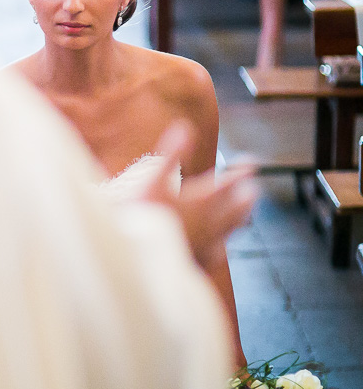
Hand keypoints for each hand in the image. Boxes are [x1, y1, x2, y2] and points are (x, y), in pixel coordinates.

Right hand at [137, 123, 256, 272]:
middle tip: (252, 188)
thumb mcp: (152, 180)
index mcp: (202, 201)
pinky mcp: (198, 262)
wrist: (136, 261)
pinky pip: (218, 250)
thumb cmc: (142, 217)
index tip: (251, 162)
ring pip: (232, 229)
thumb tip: (184, 127)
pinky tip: (219, 246)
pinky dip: (222, 242)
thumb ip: (171, 154)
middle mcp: (211, 223)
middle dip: (246, 195)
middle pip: (239, 207)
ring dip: (240, 217)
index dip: (243, 170)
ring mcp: (206, 244)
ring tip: (244, 213)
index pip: (231, 181)